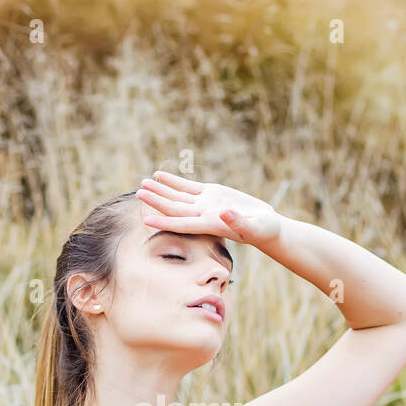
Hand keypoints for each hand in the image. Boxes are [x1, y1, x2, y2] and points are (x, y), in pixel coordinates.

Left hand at [136, 172, 281, 246]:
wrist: (266, 226)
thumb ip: (239, 221)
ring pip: (177, 196)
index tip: (146, 220)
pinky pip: (187, 187)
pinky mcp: (211, 193)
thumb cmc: (263, 230)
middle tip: (138, 192)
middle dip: (156, 200)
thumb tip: (225, 212)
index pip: (182, 224)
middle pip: (174, 208)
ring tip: (143, 182)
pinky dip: (173, 181)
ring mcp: (205, 204)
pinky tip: (159, 175)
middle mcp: (203, 215)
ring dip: (160, 190)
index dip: (164, 222)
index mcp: (210, 224)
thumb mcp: (255, 226)